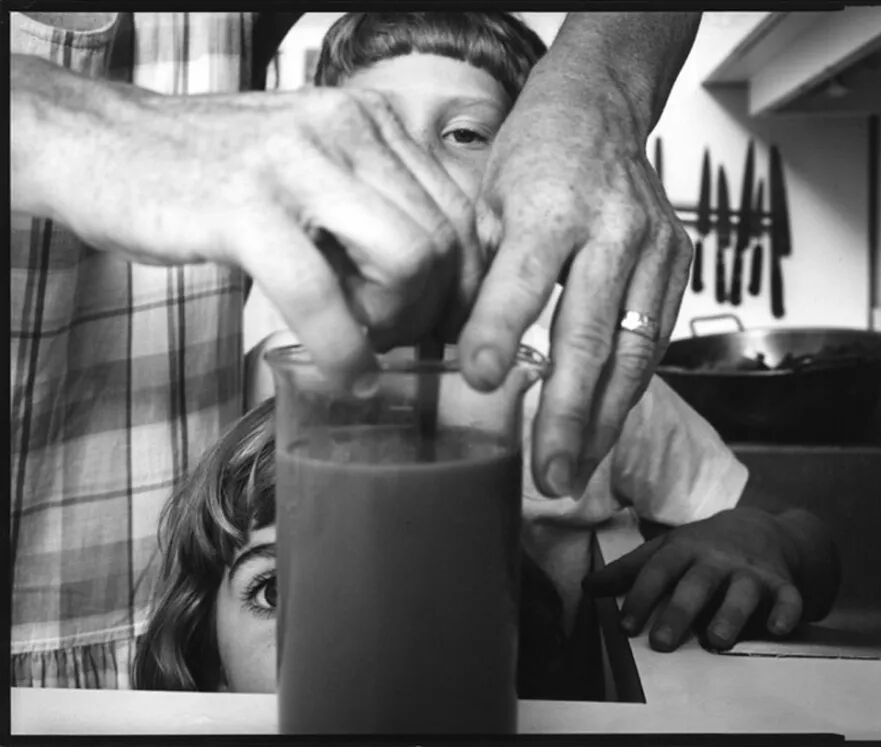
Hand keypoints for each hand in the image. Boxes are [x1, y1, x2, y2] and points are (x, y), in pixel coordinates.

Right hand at [12, 55, 481, 380]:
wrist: (106, 146)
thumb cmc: (218, 179)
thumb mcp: (316, 179)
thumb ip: (377, 215)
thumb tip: (445, 290)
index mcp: (372, 120)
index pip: (464, 212)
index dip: (468, 288)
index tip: (445, 329)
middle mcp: (346, 126)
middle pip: (445, 241)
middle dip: (434, 314)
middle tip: (395, 343)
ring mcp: (294, 161)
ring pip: (406, 261)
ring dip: (394, 327)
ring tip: (360, 346)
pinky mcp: (242, 205)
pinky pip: (322, 295)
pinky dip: (345, 351)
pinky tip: (346, 374)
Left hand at [457, 61, 691, 496]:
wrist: (601, 112)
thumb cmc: (533, 158)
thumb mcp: (487, 203)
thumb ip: (481, 275)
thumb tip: (457, 355)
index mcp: (550, 204)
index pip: (524, 276)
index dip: (499, 331)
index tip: (477, 381)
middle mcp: (612, 228)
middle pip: (591, 333)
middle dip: (569, 414)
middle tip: (550, 475)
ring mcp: (655, 248)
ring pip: (634, 351)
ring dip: (604, 420)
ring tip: (577, 471)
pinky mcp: (679, 264)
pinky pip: (654, 341)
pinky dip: (627, 390)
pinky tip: (603, 427)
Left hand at [582, 508, 804, 651]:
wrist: (761, 528)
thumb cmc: (702, 547)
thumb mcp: (665, 549)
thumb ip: (629, 570)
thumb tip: (588, 587)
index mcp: (684, 549)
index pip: (658, 571)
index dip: (640, 597)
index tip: (626, 626)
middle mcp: (716, 559)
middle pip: (696, 584)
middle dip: (679, 612)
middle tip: (661, 642)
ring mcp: (750, 571)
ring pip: (741, 592)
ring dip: (729, 614)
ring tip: (716, 641)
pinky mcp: (782, 584)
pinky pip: (787, 598)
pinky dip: (786, 612)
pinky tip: (777, 628)